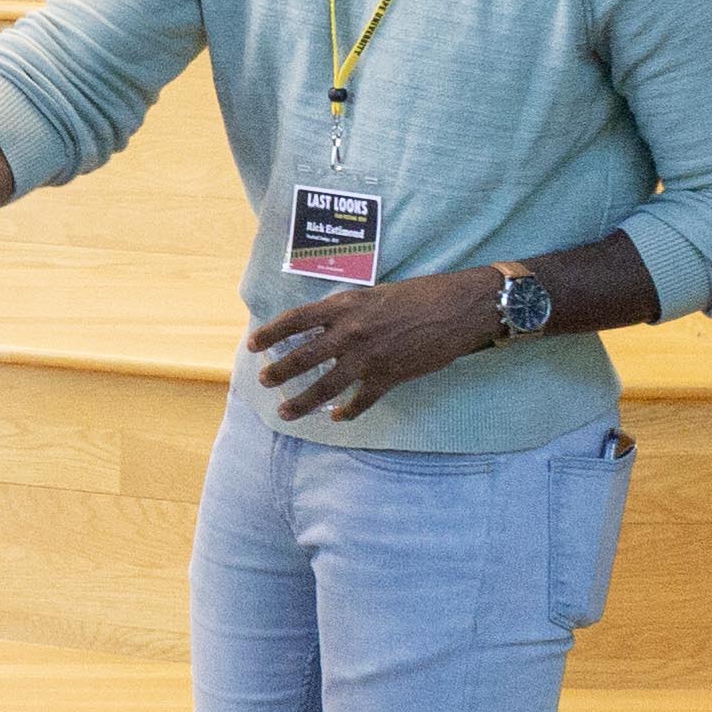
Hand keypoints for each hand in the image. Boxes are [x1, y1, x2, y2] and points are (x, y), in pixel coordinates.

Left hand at [246, 269, 500, 423]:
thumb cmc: (419, 295)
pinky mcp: (389, 377)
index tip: (254, 344)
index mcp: (344, 307)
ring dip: (302, 401)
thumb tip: (325, 323)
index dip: (270, 333)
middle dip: (279, 372)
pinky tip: (337, 417)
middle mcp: (350, 332)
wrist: (457, 309)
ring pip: (325, 386)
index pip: (295, 320)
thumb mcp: (374, 294)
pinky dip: (347, 412)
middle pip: (302, 357)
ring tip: (286, 410)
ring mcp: (368, 358)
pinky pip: (360, 401)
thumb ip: (348, 311)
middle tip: (264, 380)